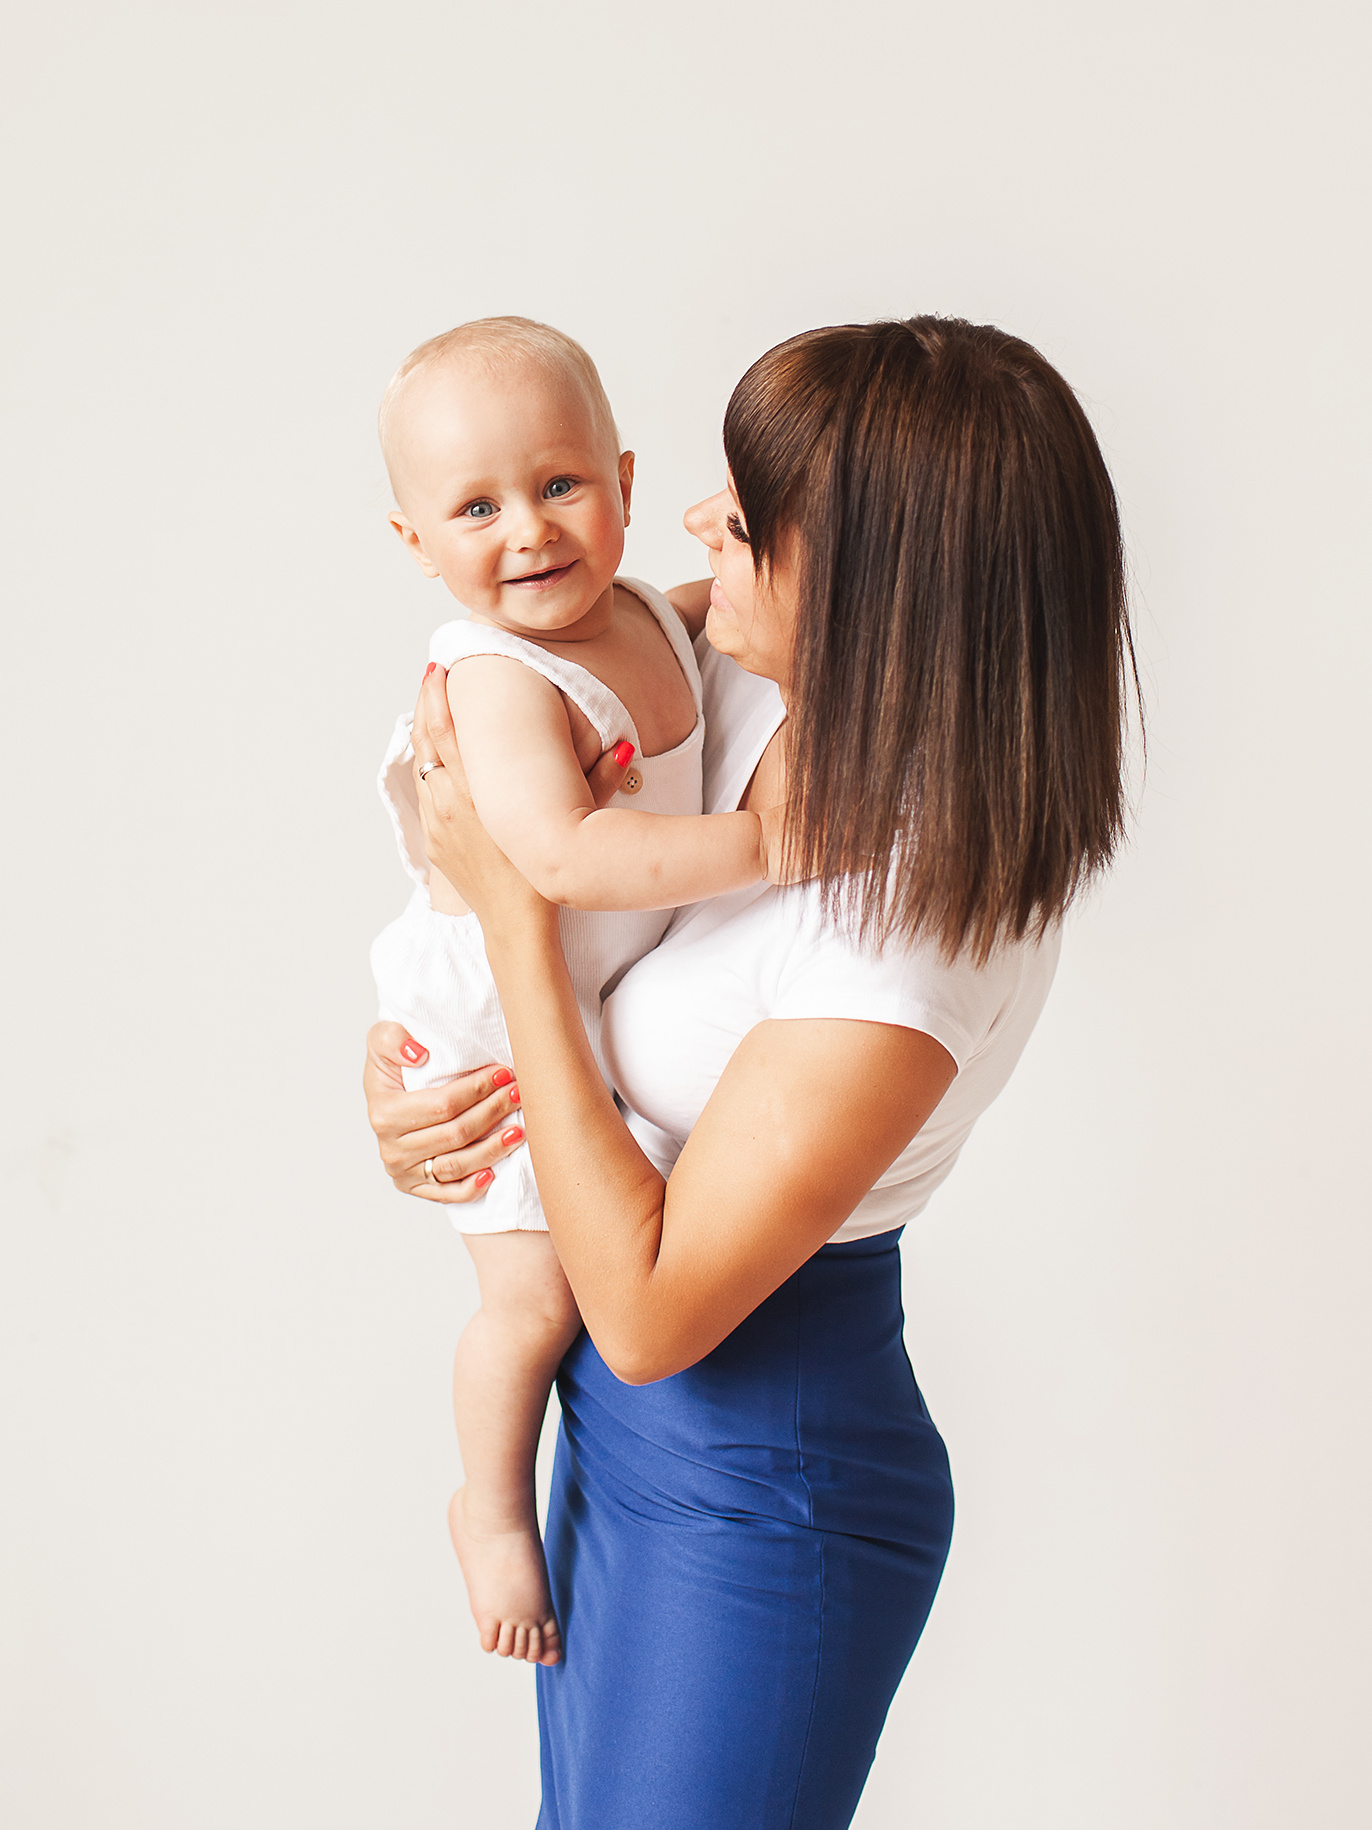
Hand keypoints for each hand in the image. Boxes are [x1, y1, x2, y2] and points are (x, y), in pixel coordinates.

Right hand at [364, 1022, 527, 1203]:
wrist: (386, 1094)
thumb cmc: (394, 1065)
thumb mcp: (382, 1038)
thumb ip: (392, 1039)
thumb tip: (418, 1055)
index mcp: (384, 1113)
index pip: (442, 1105)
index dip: (476, 1090)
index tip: (503, 1073)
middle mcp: (392, 1148)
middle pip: (456, 1134)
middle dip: (493, 1112)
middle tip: (519, 1094)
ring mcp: (404, 1172)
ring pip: (457, 1166)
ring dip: (493, 1148)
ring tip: (519, 1129)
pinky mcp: (417, 1188)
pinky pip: (449, 1194)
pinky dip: (473, 1187)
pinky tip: (494, 1172)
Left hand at [411, 663, 630, 921]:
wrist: (515, 925)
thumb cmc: (543, 875)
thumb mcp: (574, 824)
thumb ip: (601, 782)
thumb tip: (625, 747)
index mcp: (474, 793)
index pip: (445, 729)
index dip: (438, 695)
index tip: (439, 667)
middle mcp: (446, 804)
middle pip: (424, 739)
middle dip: (425, 703)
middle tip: (432, 673)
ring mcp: (435, 824)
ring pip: (420, 766)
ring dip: (424, 734)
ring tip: (432, 707)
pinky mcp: (434, 842)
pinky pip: (425, 794)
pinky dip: (428, 769)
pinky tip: (438, 758)